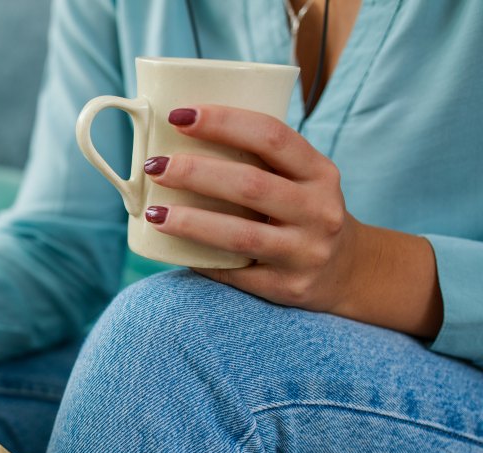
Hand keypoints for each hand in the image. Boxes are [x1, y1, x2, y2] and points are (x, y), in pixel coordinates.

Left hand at [142, 104, 361, 311]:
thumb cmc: (304, 211)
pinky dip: (200, 260)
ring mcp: (305, 252)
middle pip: (250, 185)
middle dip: (195, 173)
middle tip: (155, 166)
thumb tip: (178, 139)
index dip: (223, 122)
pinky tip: (173, 250)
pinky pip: (234, 273)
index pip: (271, 136)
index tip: (178, 116)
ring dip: (190, 222)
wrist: (348, 269)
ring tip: (154, 212)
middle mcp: (318, 211)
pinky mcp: (287, 288)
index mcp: (320, 172)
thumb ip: (259, 160)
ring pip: (239, 235)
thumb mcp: (302, 178)